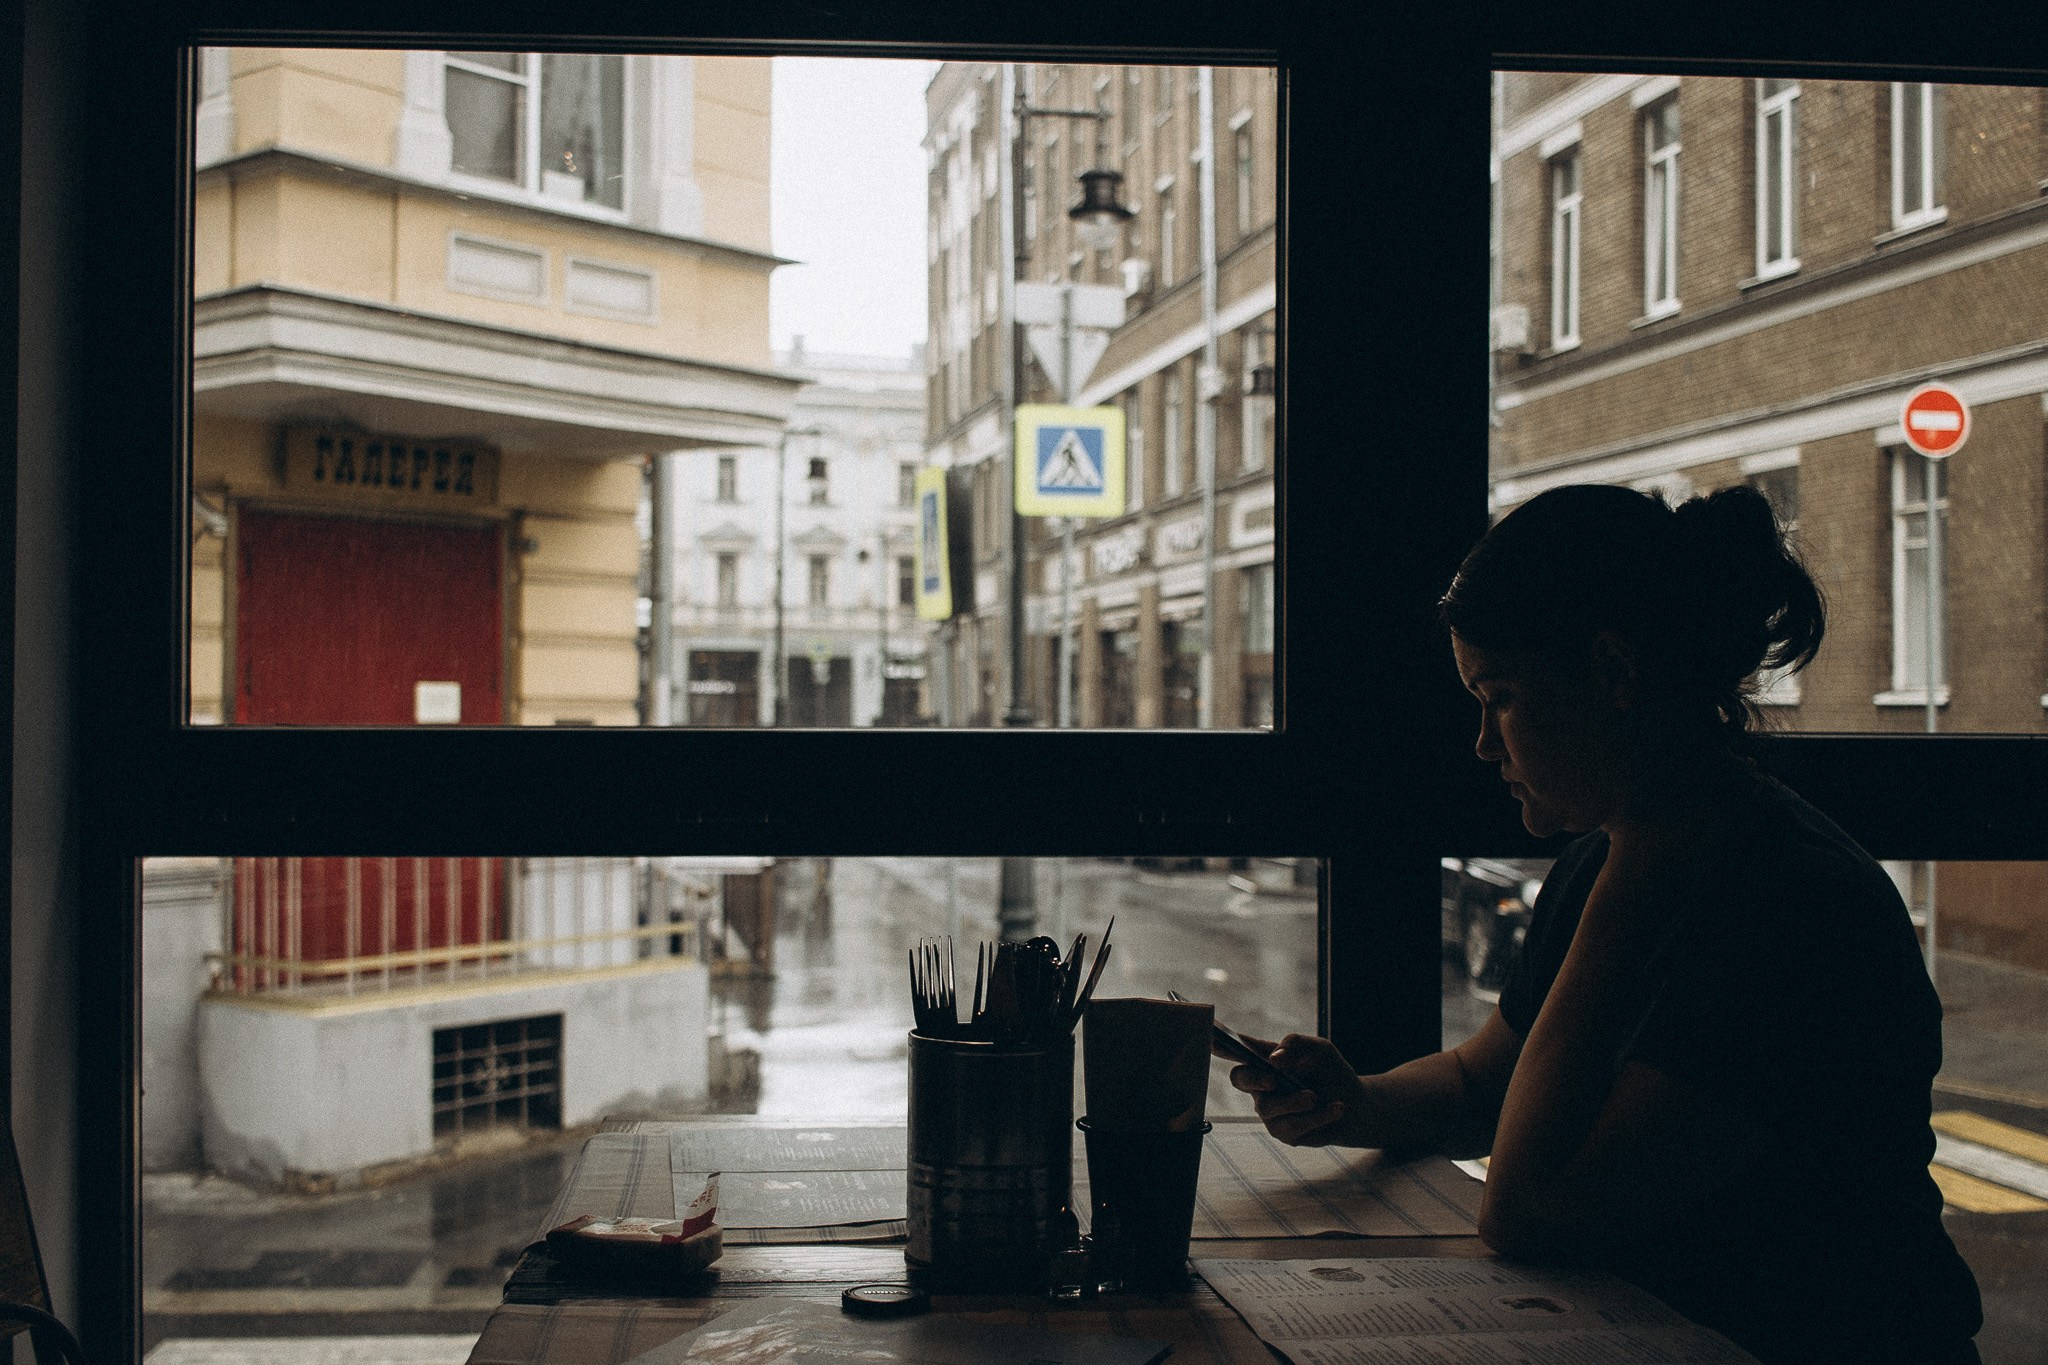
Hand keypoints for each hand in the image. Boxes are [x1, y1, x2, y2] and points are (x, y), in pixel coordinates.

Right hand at [1225, 1032, 1367, 1146]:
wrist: (1355, 1105)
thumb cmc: (1330, 1072)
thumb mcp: (1319, 1049)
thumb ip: (1295, 1045)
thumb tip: (1274, 1059)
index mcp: (1264, 1059)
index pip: (1235, 1049)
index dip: (1217, 1044)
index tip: (1209, 1037)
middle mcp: (1260, 1084)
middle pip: (1239, 1079)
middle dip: (1254, 1079)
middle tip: (1274, 1080)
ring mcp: (1269, 1110)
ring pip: (1268, 1107)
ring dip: (1295, 1102)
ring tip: (1315, 1097)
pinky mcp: (1284, 1132)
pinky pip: (1293, 1126)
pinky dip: (1318, 1116)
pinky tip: (1335, 1108)